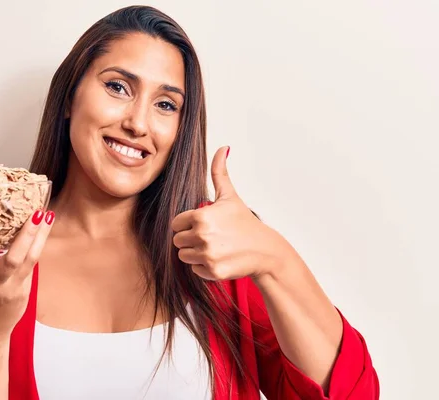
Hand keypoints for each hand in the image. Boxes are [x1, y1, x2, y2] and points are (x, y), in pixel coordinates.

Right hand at [0, 210, 54, 342]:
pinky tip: (44, 229)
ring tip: (48, 217)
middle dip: (26, 235)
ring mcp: (11, 288)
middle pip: (12, 258)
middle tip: (36, 213)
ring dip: (41, 237)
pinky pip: (33, 265)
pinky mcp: (24, 290)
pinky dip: (39, 246)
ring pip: (30, 260)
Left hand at [171, 147, 299, 280]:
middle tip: (210, 237)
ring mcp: (207, 255)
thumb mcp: (230, 196)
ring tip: (215, 247)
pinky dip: (204, 266)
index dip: (187, 224)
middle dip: (190, 239)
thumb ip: (219, 172)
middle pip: (177, 241)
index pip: (176, 224)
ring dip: (195, 253)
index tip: (204, 224)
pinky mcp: (213, 271)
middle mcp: (202, 236)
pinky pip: (195, 269)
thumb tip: (223, 148)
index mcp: (201, 216)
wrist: (265, 250)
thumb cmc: (245, 222)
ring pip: (184, 256)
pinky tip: (220, 258)